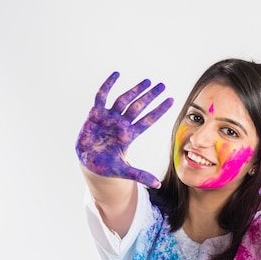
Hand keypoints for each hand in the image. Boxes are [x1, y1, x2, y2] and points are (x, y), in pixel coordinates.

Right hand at [75, 72, 173, 187]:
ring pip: (123, 100)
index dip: (159, 111)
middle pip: (138, 107)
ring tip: (147, 81)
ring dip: (134, 90)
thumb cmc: (107, 166)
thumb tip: (157, 184)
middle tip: (162, 86)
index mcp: (129, 135)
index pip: (148, 120)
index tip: (171, 100)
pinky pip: (101, 97)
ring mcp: (109, 118)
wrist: (89, 163)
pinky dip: (107, 86)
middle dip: (150, 97)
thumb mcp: (124, 171)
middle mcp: (121, 124)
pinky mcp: (95, 115)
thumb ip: (140, 175)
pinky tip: (116, 75)